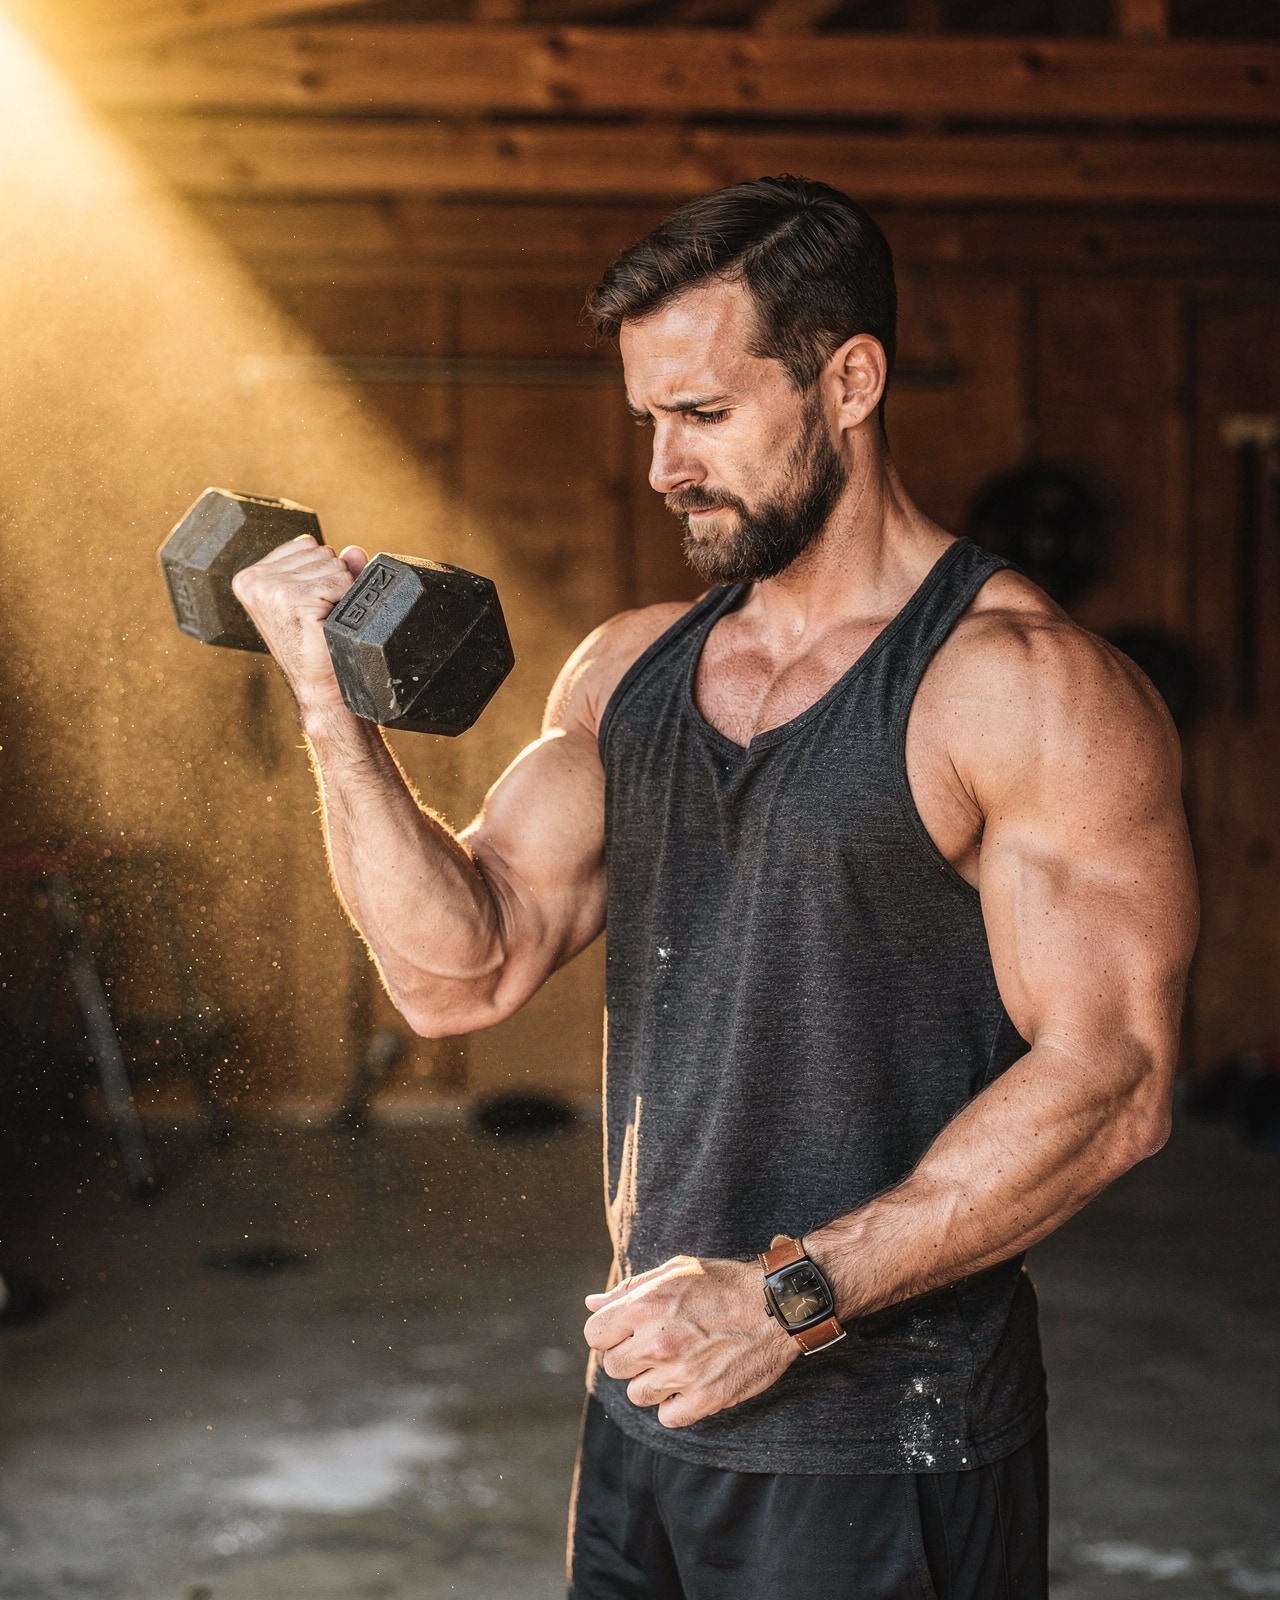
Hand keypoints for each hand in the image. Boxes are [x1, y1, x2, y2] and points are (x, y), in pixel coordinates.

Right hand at [231, 537, 367, 719]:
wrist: (320, 685)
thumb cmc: (317, 644)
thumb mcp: (317, 597)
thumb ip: (335, 568)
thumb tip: (355, 551)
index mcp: (251, 577)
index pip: (307, 545)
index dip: (322, 573)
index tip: (313, 604)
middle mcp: (255, 581)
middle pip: (322, 552)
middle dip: (332, 581)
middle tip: (321, 615)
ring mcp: (271, 590)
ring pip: (333, 564)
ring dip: (339, 592)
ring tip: (323, 619)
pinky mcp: (292, 601)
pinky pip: (340, 581)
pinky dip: (344, 600)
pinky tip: (328, 623)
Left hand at [583, 1255, 795, 1428]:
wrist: (777, 1304)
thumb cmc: (724, 1283)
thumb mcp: (675, 1271)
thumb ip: (629, 1289)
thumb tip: (591, 1303)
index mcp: (644, 1306)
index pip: (595, 1335)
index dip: (610, 1333)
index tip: (629, 1331)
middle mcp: (657, 1342)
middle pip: (614, 1367)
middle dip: (631, 1357)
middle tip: (659, 1345)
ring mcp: (680, 1373)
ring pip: (637, 1394)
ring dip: (653, 1381)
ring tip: (679, 1362)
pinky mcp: (705, 1398)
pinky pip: (667, 1416)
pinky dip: (676, 1404)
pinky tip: (692, 1382)